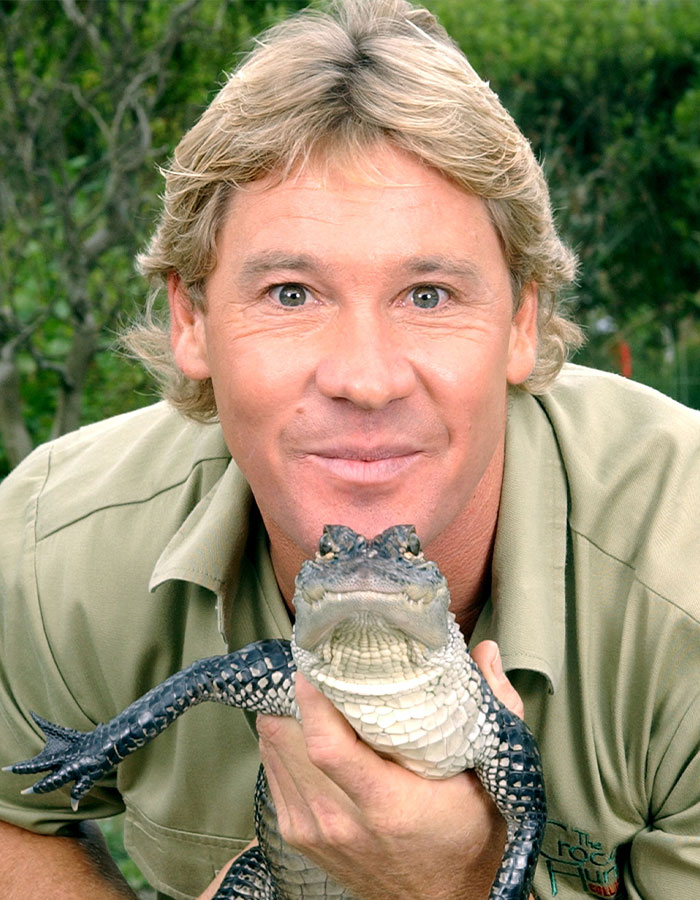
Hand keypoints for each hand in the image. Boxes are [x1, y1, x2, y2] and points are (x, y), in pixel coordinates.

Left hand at [256, 640, 523, 899]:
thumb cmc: (470, 839)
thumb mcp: (492, 776)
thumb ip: (495, 708)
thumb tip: (485, 651)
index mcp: (387, 805)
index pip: (326, 746)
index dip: (312, 698)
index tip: (316, 663)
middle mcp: (342, 822)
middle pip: (288, 740)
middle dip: (296, 694)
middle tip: (316, 665)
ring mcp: (315, 832)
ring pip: (273, 751)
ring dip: (286, 715)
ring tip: (310, 691)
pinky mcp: (301, 837)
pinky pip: (271, 773)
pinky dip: (281, 744)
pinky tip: (302, 728)